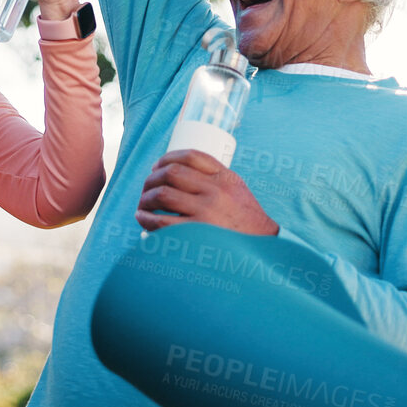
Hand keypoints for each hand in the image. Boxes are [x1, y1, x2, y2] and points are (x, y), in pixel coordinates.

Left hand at [137, 149, 277, 234]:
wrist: (263, 249)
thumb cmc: (246, 221)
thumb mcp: (238, 191)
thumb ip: (215, 179)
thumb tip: (176, 173)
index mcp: (226, 178)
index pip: (191, 156)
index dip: (167, 158)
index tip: (156, 167)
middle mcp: (216, 191)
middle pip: (171, 173)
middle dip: (152, 179)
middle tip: (146, 188)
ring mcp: (206, 212)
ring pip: (163, 194)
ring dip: (146, 198)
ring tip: (143, 204)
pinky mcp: (197, 233)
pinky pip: (163, 222)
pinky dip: (147, 218)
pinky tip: (143, 219)